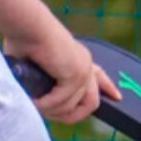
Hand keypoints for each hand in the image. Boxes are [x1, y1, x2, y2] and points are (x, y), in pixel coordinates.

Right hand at [4, 27, 120, 123]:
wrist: (26, 25)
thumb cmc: (23, 38)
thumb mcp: (35, 62)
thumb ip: (42, 79)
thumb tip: (35, 97)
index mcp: (77, 57)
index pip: (99, 75)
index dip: (108, 87)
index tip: (117, 97)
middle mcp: (84, 63)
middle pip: (91, 102)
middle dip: (73, 115)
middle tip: (50, 114)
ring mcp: (82, 70)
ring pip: (74, 106)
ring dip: (53, 111)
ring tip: (35, 105)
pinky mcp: (75, 75)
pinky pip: (62, 100)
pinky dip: (47, 104)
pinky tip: (35, 101)